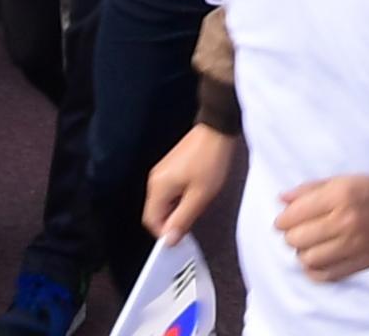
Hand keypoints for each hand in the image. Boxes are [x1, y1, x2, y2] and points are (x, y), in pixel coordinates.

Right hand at [143, 125, 242, 246]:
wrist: (217, 129)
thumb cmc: (210, 159)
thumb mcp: (200, 195)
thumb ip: (183, 219)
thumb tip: (169, 239)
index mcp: (158, 187)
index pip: (151, 221)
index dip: (165, 233)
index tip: (181, 237)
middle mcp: (156, 179)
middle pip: (156, 212)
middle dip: (172, 221)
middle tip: (192, 220)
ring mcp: (163, 171)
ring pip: (164, 202)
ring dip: (178, 209)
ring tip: (197, 204)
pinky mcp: (171, 167)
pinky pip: (170, 190)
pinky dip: (180, 198)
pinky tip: (196, 194)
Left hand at [273, 173, 368, 282]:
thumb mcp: (341, 180)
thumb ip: (309, 189)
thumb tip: (281, 200)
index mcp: (339, 195)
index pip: (294, 215)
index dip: (282, 220)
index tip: (284, 220)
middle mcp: (345, 221)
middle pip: (297, 239)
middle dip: (290, 235)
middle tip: (296, 231)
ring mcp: (352, 245)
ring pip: (308, 259)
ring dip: (302, 253)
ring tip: (308, 245)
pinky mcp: (359, 263)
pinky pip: (324, 275)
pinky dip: (313, 270)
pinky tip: (317, 259)